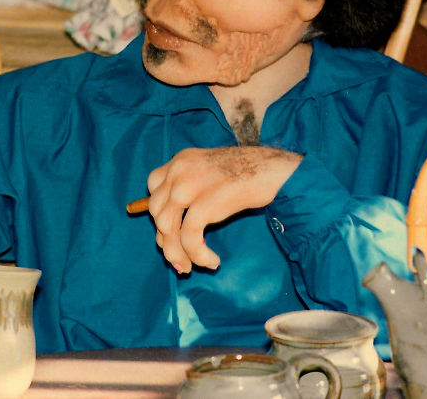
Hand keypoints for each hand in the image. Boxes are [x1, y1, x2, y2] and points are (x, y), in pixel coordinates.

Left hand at [146, 146, 300, 272]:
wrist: (273, 169)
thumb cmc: (246, 174)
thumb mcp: (209, 172)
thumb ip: (189, 188)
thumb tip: (171, 228)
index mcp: (180, 160)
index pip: (153, 186)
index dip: (158, 211)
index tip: (171, 229)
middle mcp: (178, 171)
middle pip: (156, 211)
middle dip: (166, 239)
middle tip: (181, 257)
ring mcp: (188, 186)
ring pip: (167, 228)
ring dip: (177, 253)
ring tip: (191, 266)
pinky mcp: (204, 204)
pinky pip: (189, 237)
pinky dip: (197, 254)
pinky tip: (211, 261)